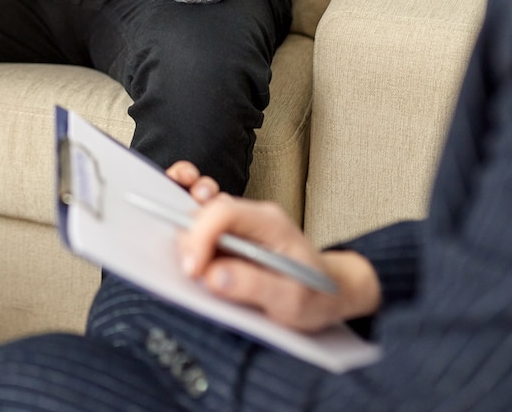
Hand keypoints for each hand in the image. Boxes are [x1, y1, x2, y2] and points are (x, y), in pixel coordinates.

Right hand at [168, 162, 382, 331]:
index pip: (224, 211)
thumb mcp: (293, 301)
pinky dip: (185, 228)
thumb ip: (254, 287)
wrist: (329, 294)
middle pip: (204, 209)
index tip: (193, 271)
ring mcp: (238, 225)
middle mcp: (250, 216)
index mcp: (270, 222)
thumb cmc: (315, 296)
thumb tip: (212, 276)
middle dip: (188, 239)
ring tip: (185, 254)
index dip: (200, 237)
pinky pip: (199, 223)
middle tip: (189, 274)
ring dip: (182, 226)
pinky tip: (183, 246)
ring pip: (197, 212)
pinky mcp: (228, 238)